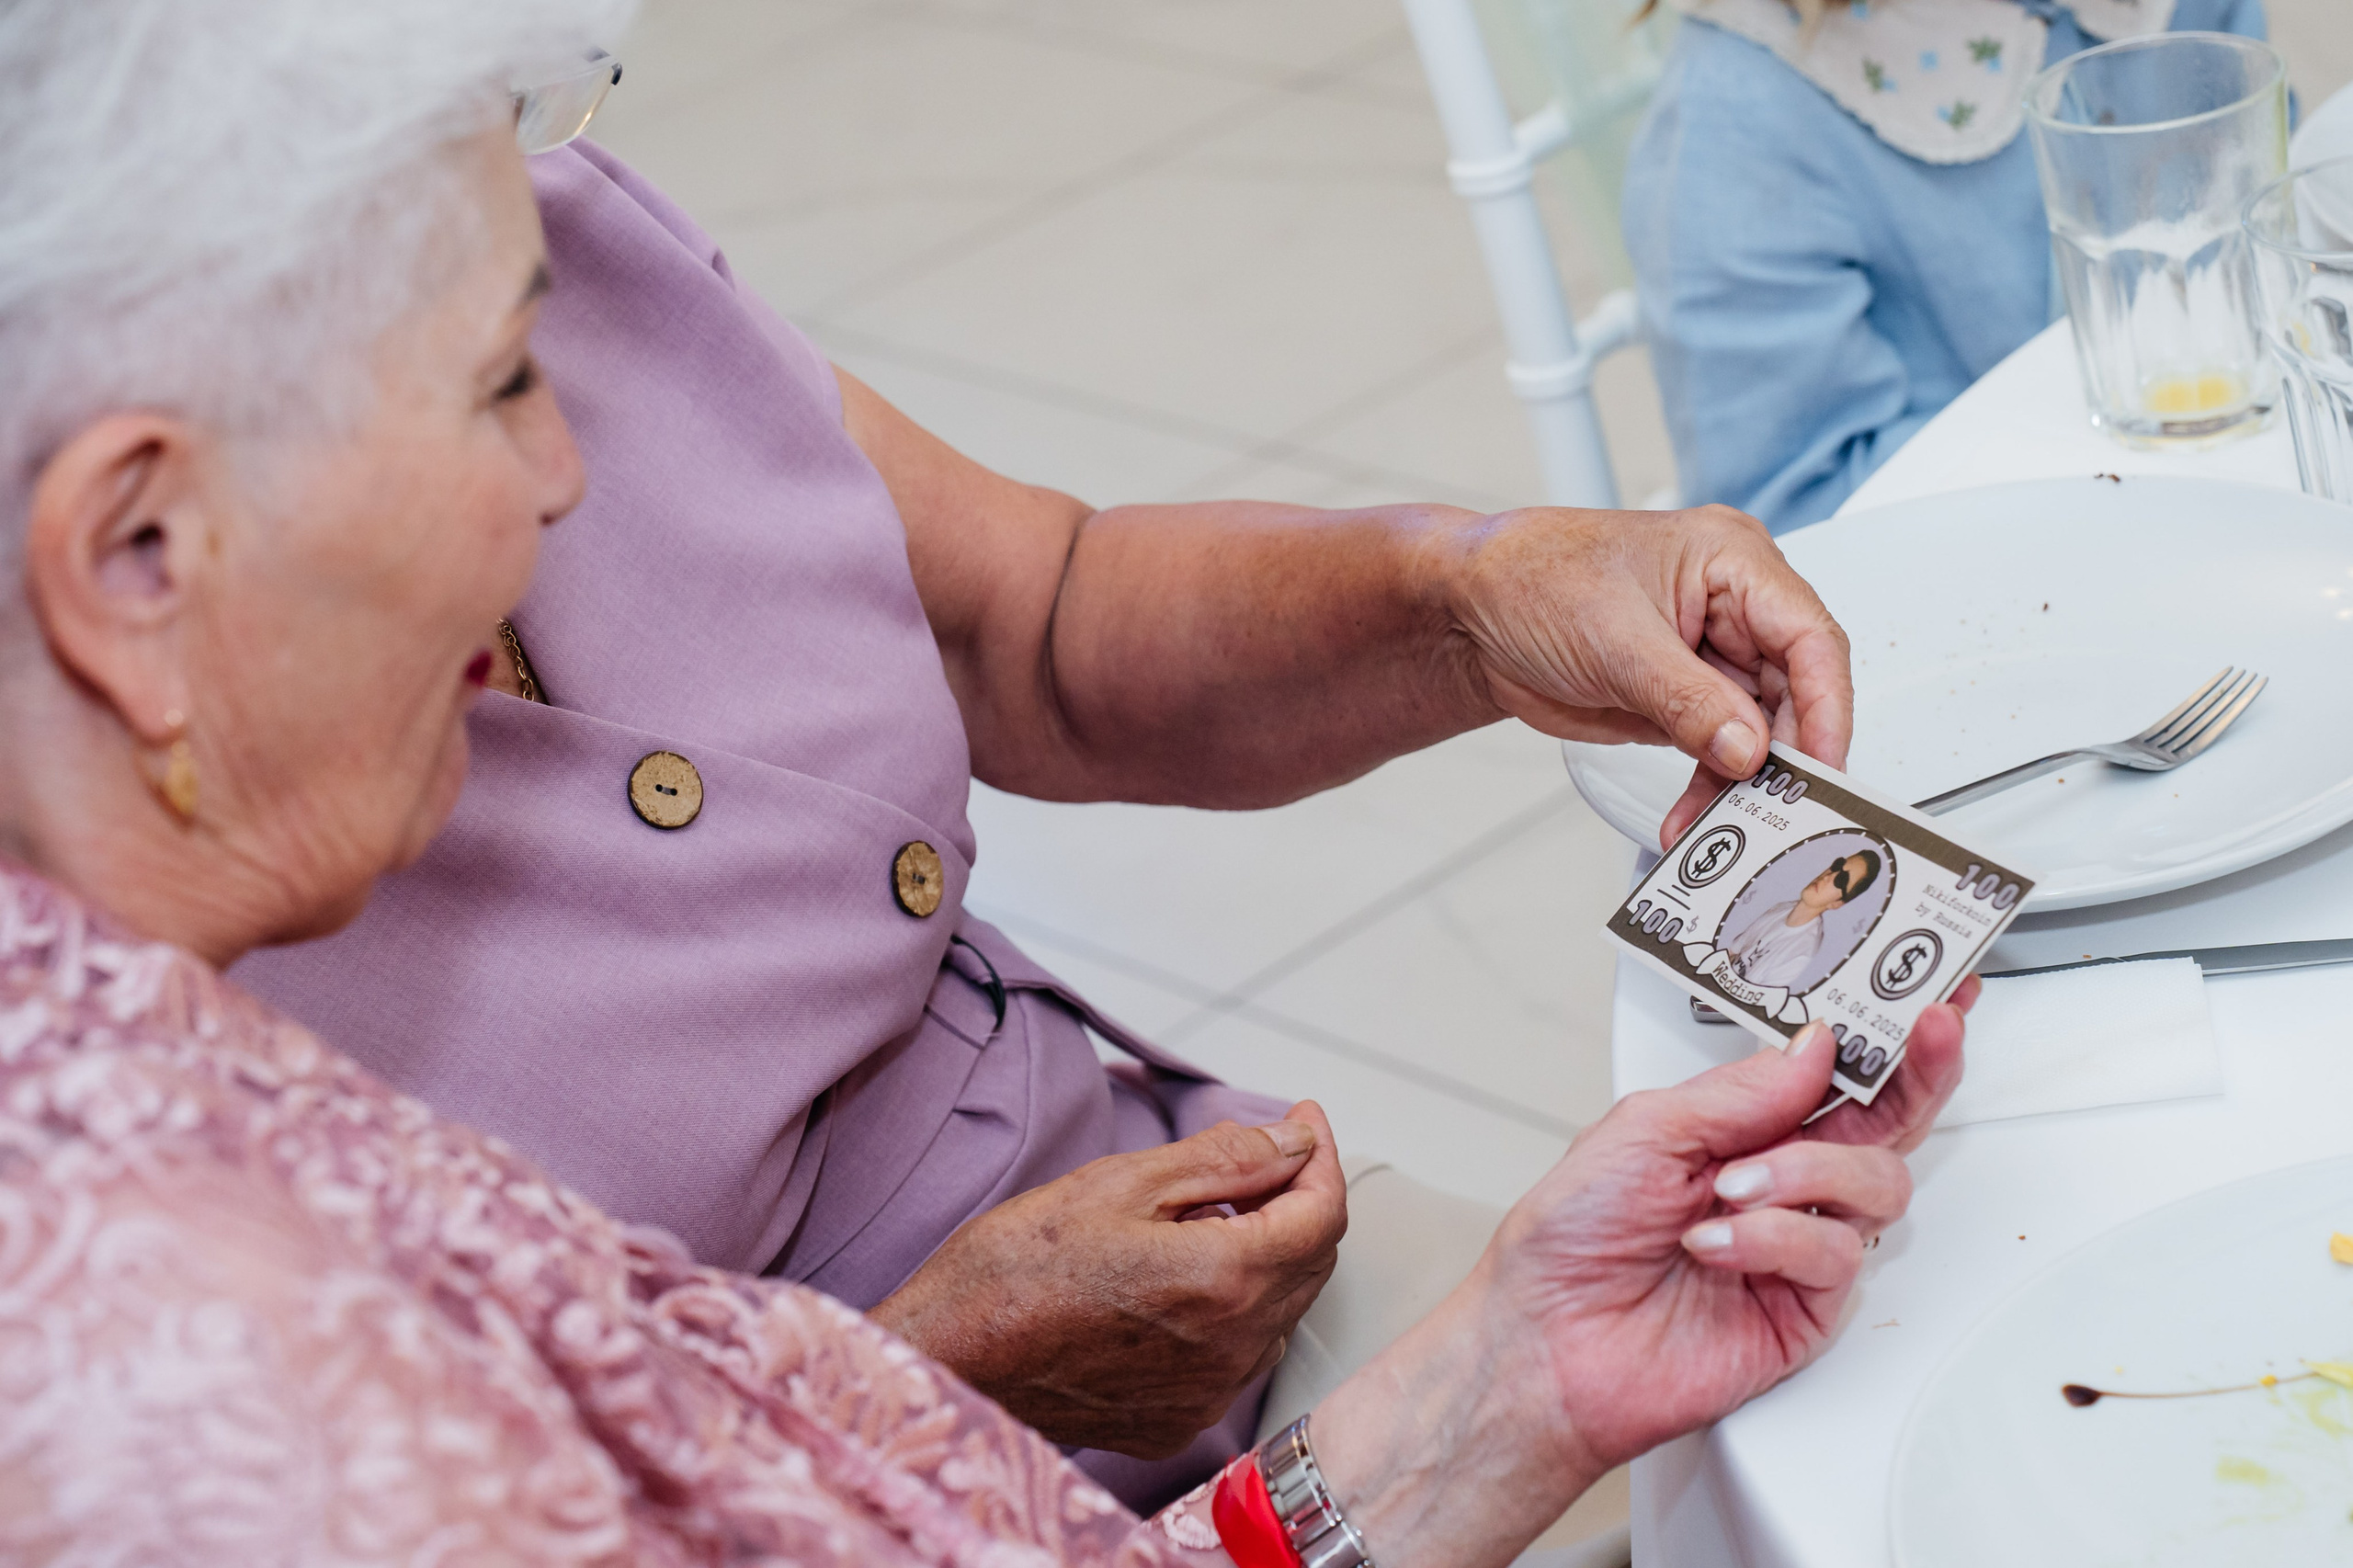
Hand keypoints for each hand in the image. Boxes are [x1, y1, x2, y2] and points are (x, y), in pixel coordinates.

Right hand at [867, 1103, 1346, 1456]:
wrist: (947, 1364)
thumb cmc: (1012, 1270)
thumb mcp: (1120, 1184)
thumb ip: (1225, 1160)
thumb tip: (1294, 1139)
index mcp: (1225, 1281)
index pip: (1322, 1213)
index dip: (1320, 1157)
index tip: (1303, 1118)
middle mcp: (1232, 1350)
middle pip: (1309, 1263)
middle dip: (1297, 1199)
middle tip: (1259, 1152)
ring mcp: (1206, 1395)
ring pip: (1278, 1312)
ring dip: (1265, 1255)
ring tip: (1205, 1213)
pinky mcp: (1175, 1421)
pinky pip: (1234, 1357)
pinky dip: (1230, 1309)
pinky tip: (1176, 1278)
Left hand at [1440, 504, 1850, 848]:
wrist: (1469, 614)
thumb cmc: (1531, 580)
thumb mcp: (1614, 638)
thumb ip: (1688, 700)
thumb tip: (1747, 749)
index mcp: (1733, 560)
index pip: (1810, 637)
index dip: (1826, 706)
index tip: (1821, 765)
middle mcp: (1735, 607)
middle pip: (1796, 692)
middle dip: (1786, 757)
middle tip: (1776, 810)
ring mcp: (1711, 658)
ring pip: (1761, 732)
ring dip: (1743, 784)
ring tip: (1722, 825)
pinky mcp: (1685, 701)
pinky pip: (1719, 752)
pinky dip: (1710, 789)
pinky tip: (1692, 818)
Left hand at [1497, 981, 1974, 1478]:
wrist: (1546, 1345)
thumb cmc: (1569, 1240)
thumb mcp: (1641, 1130)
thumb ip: (1737, 1092)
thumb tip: (1814, 1048)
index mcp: (1738, 1127)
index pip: (1831, 1071)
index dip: (1883, 1033)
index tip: (1926, 989)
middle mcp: (1778, 1180)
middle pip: (1885, 1120)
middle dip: (1916, 1072)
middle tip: (1931, 1032)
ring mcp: (1795, 1243)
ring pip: (1877, 1182)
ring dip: (1806, 1172)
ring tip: (1731, 1188)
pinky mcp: (1803, 1307)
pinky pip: (1834, 1253)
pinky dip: (1775, 1237)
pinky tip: (1719, 1243)